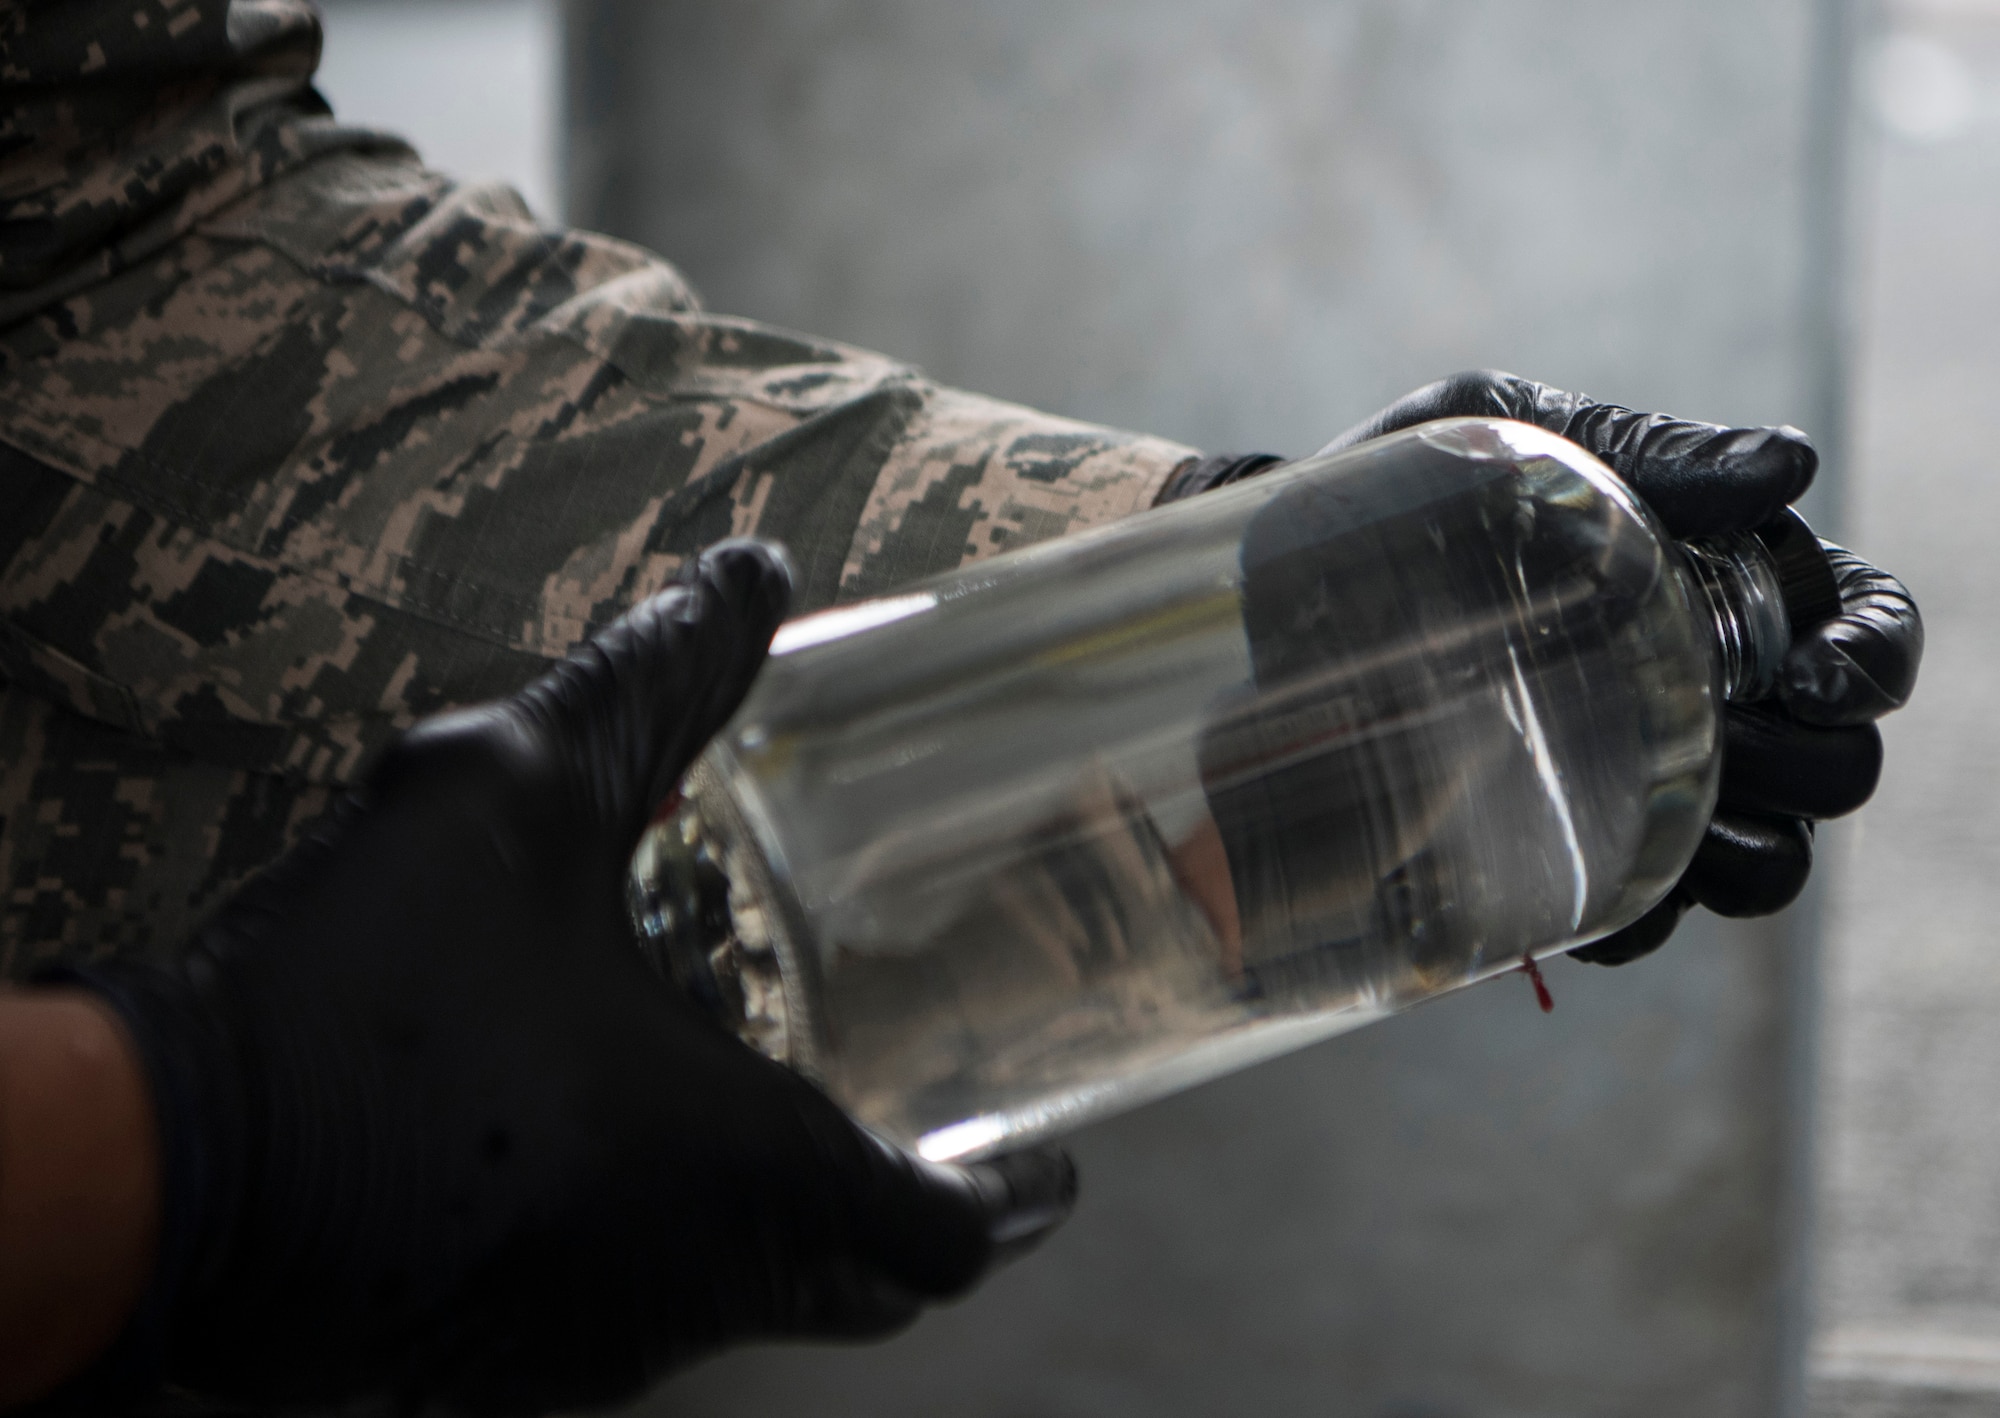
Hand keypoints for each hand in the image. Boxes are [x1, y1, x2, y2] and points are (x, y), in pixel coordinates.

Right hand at [49, 542, 1074, 1415]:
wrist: (158, 1161)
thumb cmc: (358, 985)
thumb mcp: (510, 794)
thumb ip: (652, 685)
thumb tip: (750, 571)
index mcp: (733, 1176)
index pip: (943, 1241)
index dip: (1013, 1201)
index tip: (1045, 1157)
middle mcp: (683, 1294)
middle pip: (861, 1287)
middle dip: (915, 1209)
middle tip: (931, 1113)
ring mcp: (588, 1351)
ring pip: (751, 1303)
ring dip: (793, 1219)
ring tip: (793, 1097)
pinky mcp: (501, 1366)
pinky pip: (646, 1313)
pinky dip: (684, 1243)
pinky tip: (633, 1141)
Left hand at [1165, 370, 1922, 964]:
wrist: (1280, 564)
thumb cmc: (1416, 476)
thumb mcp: (1519, 425)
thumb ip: (1649, 450)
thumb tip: (1788, 472)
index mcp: (1728, 577)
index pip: (1863, 626)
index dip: (1872, 661)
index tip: (1816, 683)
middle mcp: (1707, 684)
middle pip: (1837, 762)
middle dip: (1813, 770)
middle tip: (1731, 747)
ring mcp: (1642, 770)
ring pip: (1763, 855)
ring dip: (1750, 861)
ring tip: (1681, 834)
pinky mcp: (1562, 836)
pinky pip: (1637, 910)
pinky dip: (1638, 920)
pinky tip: (1598, 911)